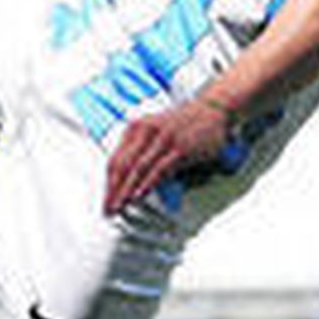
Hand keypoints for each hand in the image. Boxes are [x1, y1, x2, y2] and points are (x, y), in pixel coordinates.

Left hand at [103, 99, 231, 214]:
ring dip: (126, 191)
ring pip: (138, 168)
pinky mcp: (180, 148)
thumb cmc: (183, 125)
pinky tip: (140, 195)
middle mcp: (146, 131)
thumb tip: (130, 182)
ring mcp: (163, 139)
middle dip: (113, 190)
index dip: (108, 182)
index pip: (115, 159)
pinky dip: (147, 184)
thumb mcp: (155, 132)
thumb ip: (141, 152)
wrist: (212, 110)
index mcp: (136, 128)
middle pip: (122, 165)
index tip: (105, 200)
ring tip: (120, 206)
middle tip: (108, 209)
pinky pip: (159, 169)